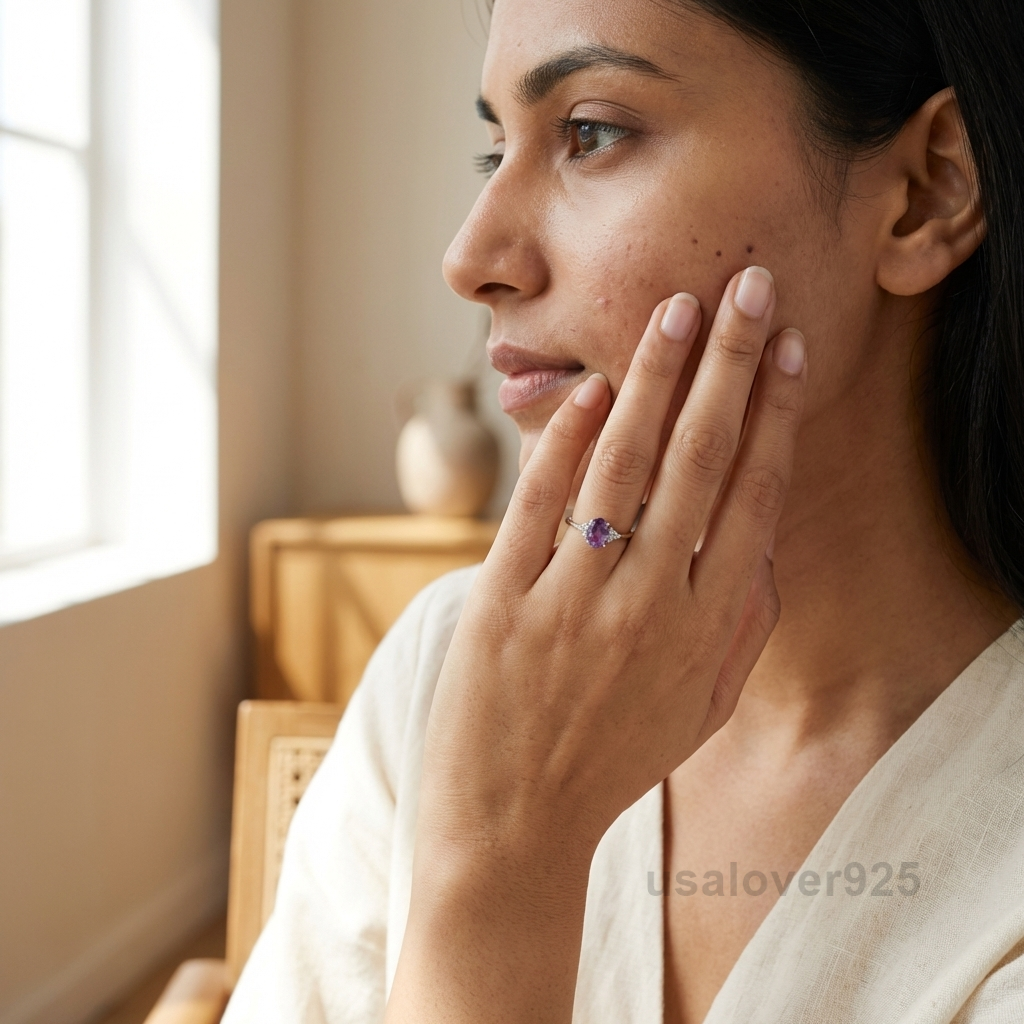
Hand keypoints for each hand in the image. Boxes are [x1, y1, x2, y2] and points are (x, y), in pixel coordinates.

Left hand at [387, 268, 805, 1023]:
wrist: (514, 825)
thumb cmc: (611, 761)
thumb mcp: (702, 710)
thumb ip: (744, 628)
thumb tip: (765, 542)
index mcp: (707, 630)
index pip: (754, 496)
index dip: (774, 414)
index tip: (787, 348)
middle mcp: (650, 606)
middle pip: (699, 461)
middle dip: (729, 365)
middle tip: (747, 288)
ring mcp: (574, 602)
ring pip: (623, 467)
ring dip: (654, 379)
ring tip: (675, 310)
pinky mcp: (504, 603)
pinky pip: (540, 506)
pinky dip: (563, 441)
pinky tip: (587, 388)